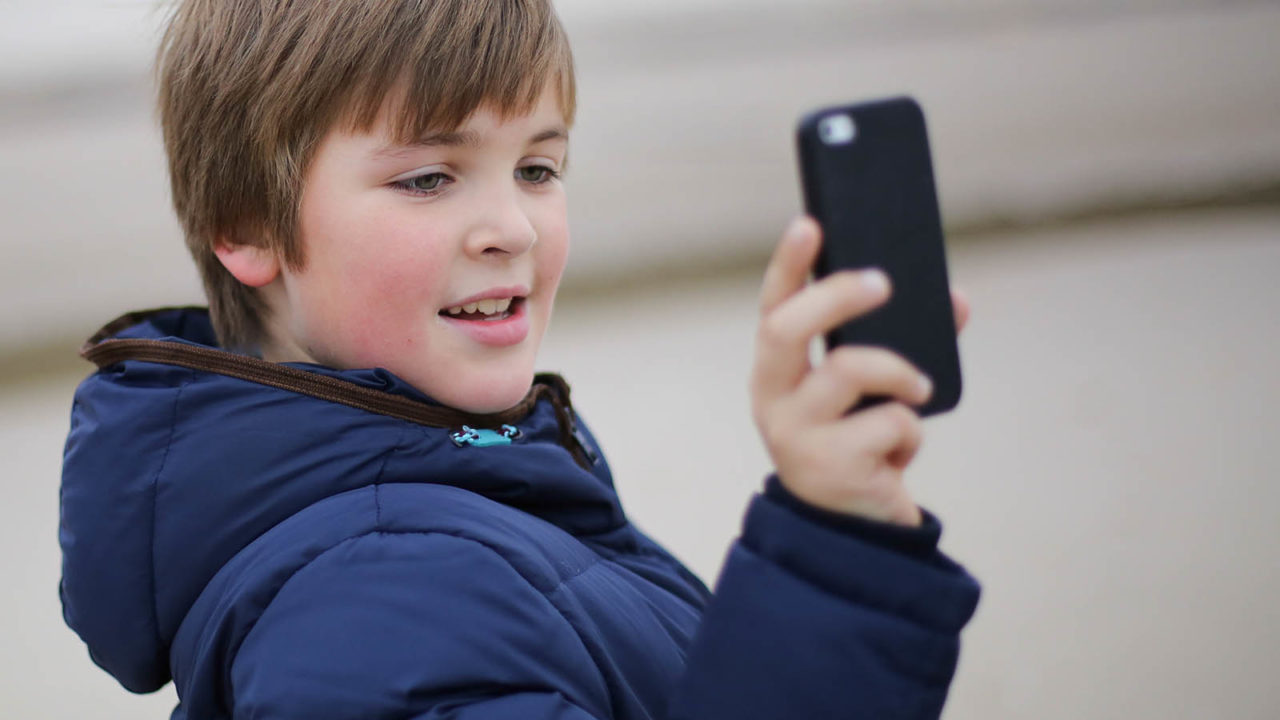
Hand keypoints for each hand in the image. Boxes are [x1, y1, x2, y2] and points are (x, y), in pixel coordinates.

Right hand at [750, 216, 968, 525]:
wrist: (851, 530)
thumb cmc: (856, 444)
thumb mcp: (868, 392)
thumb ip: (903, 343)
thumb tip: (957, 301)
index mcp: (777, 372)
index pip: (772, 305)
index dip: (789, 264)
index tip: (810, 224)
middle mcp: (772, 398)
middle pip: (788, 326)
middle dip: (838, 294)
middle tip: (884, 283)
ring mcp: (794, 434)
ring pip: (848, 369)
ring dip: (899, 373)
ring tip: (918, 390)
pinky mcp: (829, 467)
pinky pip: (887, 422)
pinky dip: (908, 431)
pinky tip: (900, 452)